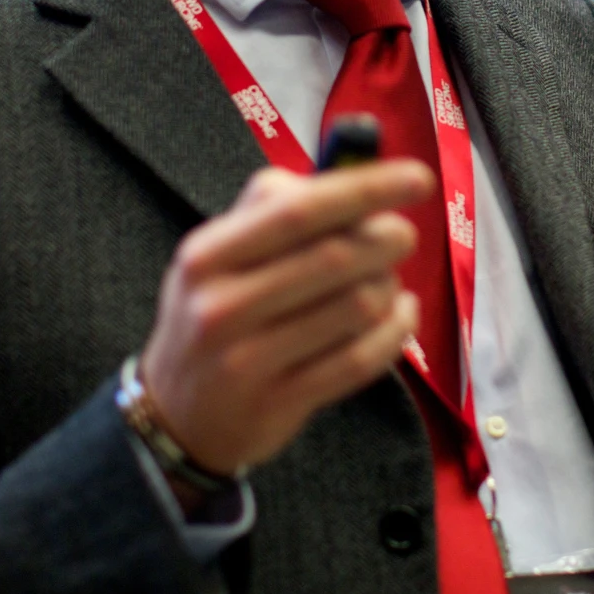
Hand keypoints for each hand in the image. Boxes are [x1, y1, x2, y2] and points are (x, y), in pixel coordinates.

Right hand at [138, 160, 426, 477]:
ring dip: (389, 286)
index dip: (366, 189)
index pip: (298, 210)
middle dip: (386, 240)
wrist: (176, 416)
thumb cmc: (215, 316)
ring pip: (356, 307)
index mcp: (207, 256)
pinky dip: (395, 331)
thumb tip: (357, 180)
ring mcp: (247, 361)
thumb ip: (274, 211)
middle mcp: (221, 306)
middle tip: (402, 236)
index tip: (418, 177)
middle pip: (334, 257)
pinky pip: (360, 360)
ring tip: (387, 281)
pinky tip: (399, 315)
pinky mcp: (279, 403)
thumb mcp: (217, 258)